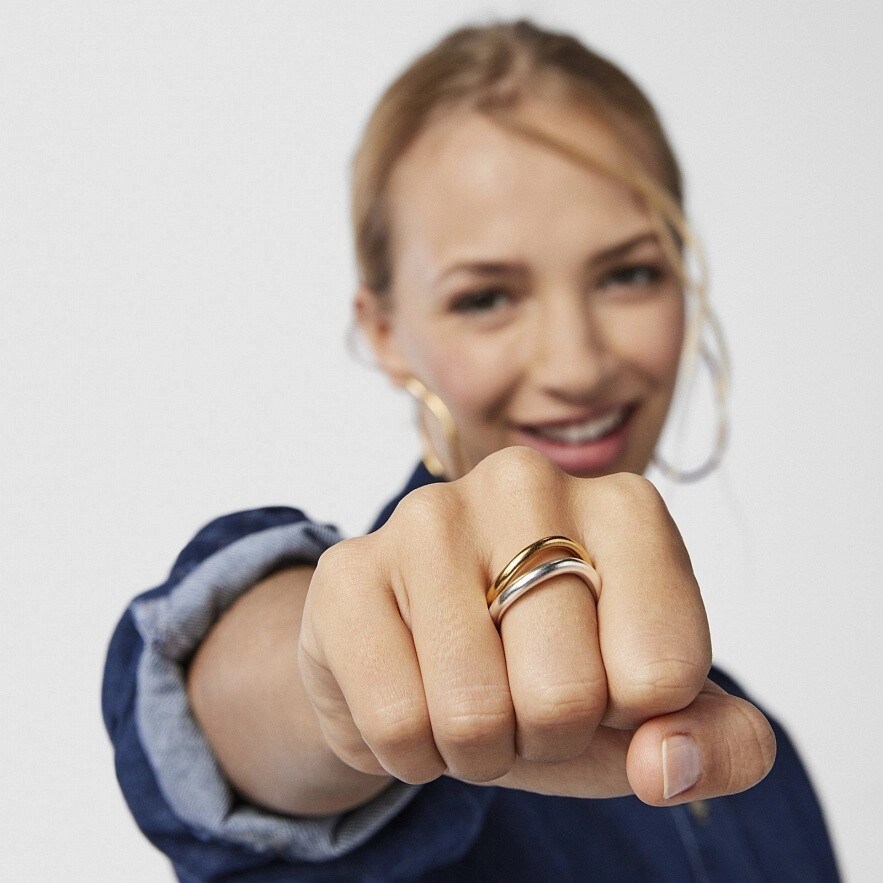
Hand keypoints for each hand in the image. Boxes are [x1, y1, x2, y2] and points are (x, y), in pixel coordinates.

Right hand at [298, 446, 774, 804]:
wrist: (423, 659)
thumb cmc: (544, 672)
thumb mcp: (647, 712)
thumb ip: (715, 743)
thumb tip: (669, 764)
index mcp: (625, 508)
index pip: (664, 671)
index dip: (632, 719)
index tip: (602, 685)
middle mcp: (527, 484)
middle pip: (567, 694)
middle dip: (546, 736)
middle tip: (522, 701)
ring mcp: (429, 515)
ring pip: (475, 713)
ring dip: (478, 750)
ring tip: (469, 701)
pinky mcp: (349, 566)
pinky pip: (397, 721)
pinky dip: (411, 752)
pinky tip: (411, 696)